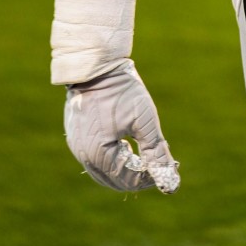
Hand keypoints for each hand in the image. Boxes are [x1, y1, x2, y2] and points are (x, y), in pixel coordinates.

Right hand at [63, 59, 179, 192]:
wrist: (96, 66)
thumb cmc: (122, 90)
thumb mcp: (144, 120)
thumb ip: (156, 150)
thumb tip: (169, 177)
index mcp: (99, 154)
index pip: (127, 179)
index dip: (148, 178)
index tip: (166, 170)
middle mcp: (83, 155)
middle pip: (113, 180)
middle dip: (136, 176)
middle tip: (156, 167)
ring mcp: (76, 146)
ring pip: (103, 171)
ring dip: (123, 169)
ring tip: (141, 158)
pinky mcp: (75, 136)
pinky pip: (94, 157)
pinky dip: (111, 158)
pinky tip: (125, 147)